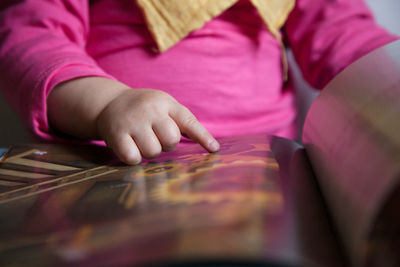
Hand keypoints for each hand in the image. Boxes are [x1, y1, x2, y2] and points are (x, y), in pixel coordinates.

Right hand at [48, 77, 218, 164]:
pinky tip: (130, 146)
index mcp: (166, 103)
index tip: (214, 150)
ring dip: (150, 151)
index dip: (203, 136)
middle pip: (171, 141)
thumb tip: (212, 146)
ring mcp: (132, 122)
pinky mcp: (116, 135)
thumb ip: (184, 122)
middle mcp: (150, 110)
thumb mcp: (165, 106)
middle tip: (157, 136)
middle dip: (166, 144)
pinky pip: (133, 158)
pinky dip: (134, 157)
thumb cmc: (146, 109)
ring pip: (153, 152)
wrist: (110, 103)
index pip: (188, 121)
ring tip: (142, 139)